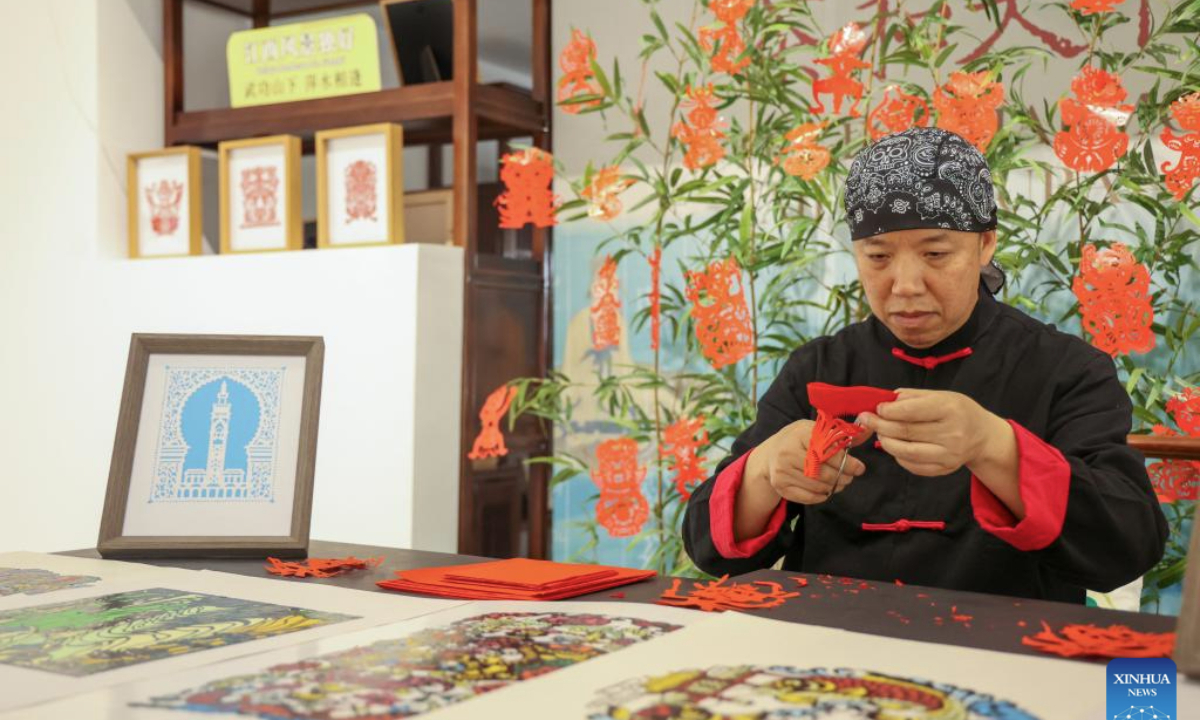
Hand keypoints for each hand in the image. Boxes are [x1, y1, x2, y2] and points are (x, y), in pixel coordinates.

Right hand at [746, 419, 870, 504]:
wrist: (770, 454)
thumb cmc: (800, 440)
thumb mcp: (817, 430)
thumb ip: (844, 433)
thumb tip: (869, 427)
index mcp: (800, 433)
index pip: (829, 452)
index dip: (848, 462)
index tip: (859, 468)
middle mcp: (788, 451)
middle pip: (824, 472)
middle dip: (843, 477)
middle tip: (850, 478)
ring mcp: (782, 469)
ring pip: (817, 486)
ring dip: (833, 487)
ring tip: (839, 483)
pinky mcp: (780, 485)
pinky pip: (807, 497)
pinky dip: (821, 496)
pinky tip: (825, 490)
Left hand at [857, 388, 1002, 476]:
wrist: (982, 436)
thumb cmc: (957, 411)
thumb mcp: (940, 395)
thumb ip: (911, 396)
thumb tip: (884, 402)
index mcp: (950, 409)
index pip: (911, 411)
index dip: (888, 411)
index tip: (876, 409)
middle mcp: (952, 434)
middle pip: (905, 432)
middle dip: (880, 425)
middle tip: (866, 420)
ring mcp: (949, 454)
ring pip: (906, 452)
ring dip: (886, 442)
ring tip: (880, 433)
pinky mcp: (945, 469)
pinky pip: (913, 465)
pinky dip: (898, 456)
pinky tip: (895, 446)